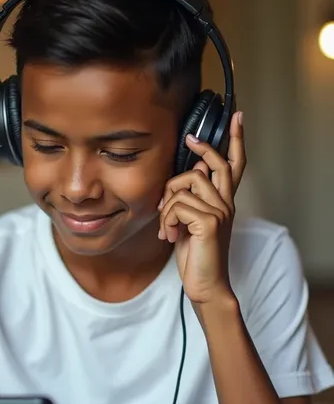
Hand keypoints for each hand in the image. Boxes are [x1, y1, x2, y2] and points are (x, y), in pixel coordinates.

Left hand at [158, 111, 245, 304]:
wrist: (205, 286)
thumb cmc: (195, 256)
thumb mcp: (189, 223)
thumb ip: (191, 200)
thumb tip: (191, 171)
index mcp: (223, 203)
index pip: (236, 167)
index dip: (236, 141)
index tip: (237, 117)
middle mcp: (226, 204)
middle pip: (217, 164)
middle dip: (203, 148)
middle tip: (189, 140)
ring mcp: (220, 212)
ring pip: (185, 184)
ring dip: (166, 203)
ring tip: (166, 226)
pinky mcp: (209, 222)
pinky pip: (177, 204)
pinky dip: (165, 219)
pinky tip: (168, 235)